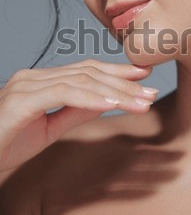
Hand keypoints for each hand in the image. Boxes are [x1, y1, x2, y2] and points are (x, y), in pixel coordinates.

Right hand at [0, 59, 157, 171]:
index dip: (117, 72)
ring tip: (141, 101)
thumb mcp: (50, 128)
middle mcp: (35, 76)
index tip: (144, 78)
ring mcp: (27, 85)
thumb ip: (76, 111)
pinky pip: (63, 94)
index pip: (86, 70)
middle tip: (151, 90)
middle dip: (123, 81)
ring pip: (82, 80)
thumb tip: (107, 100)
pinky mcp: (21, 99)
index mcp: (42, 81)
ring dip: (115, 91)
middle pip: (89, 72)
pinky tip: (113, 103)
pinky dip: (91, 97)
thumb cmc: (6, 143)